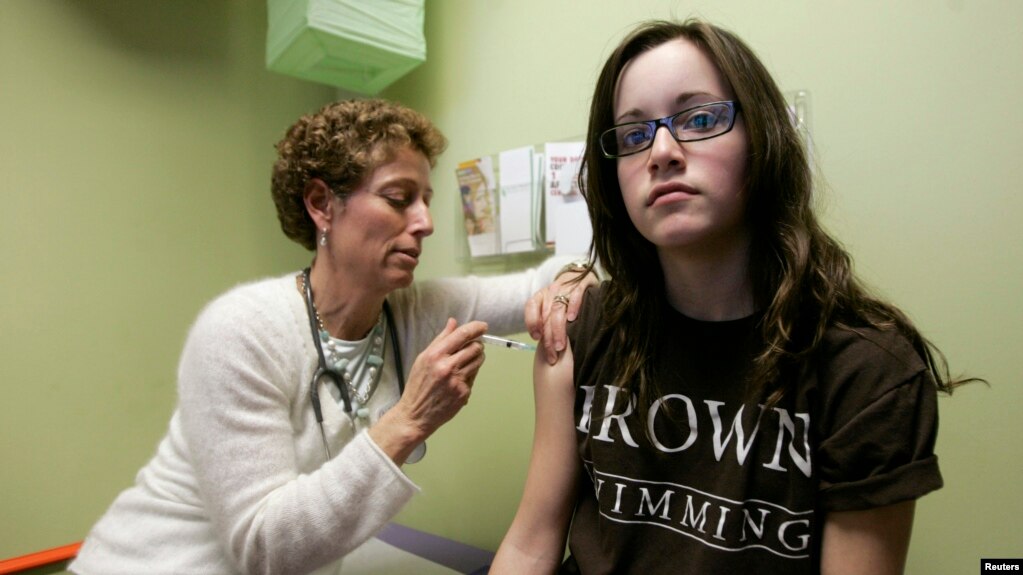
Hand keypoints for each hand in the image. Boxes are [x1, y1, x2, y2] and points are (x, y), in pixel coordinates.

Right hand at [371, 318, 486, 463]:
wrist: (416, 414)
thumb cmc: (418, 385)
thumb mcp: (423, 358)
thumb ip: (440, 339)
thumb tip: (453, 322)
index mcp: (435, 355)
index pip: (461, 335)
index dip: (476, 328)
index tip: (483, 326)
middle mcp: (447, 367)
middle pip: (475, 347)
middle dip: (477, 345)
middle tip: (473, 347)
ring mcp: (457, 381)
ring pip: (478, 361)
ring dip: (476, 358)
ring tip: (465, 362)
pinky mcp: (464, 393)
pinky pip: (474, 377)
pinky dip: (469, 375)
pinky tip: (457, 380)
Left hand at [525, 266, 598, 364]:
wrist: (581, 273)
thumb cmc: (565, 296)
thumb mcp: (552, 305)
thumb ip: (546, 320)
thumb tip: (543, 342)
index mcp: (542, 295)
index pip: (531, 307)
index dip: (532, 322)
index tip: (536, 338)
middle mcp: (552, 291)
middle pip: (547, 316)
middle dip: (548, 338)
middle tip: (552, 356)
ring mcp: (566, 287)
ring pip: (558, 309)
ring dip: (558, 330)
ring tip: (560, 346)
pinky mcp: (582, 284)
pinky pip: (576, 294)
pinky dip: (574, 306)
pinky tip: (573, 319)